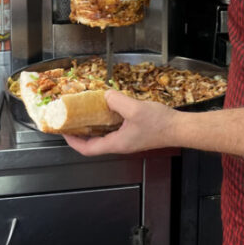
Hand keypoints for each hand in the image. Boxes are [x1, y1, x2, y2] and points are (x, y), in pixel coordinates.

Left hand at [63, 90, 178, 154]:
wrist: (180, 128)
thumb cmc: (160, 124)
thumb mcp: (135, 110)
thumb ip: (117, 101)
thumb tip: (105, 95)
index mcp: (117, 144)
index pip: (88, 149)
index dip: (73, 141)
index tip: (63, 131)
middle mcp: (120, 144)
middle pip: (93, 142)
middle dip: (80, 131)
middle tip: (72, 119)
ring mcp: (127, 139)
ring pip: (104, 134)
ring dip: (93, 125)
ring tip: (85, 111)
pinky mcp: (134, 132)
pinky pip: (114, 128)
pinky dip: (106, 119)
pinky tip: (107, 107)